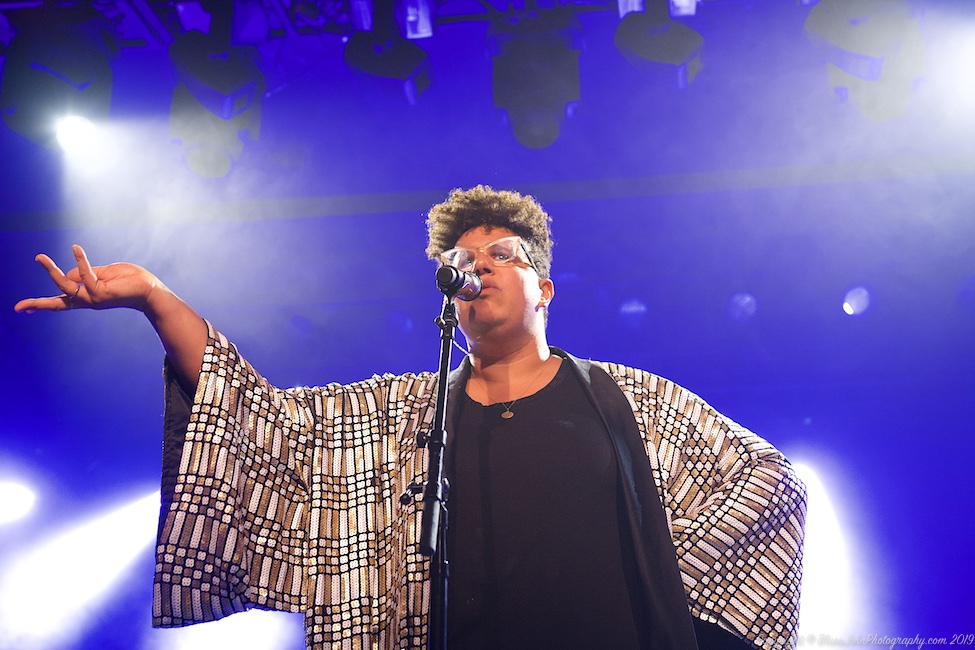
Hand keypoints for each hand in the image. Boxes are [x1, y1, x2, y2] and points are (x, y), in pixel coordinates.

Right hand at [14, 244, 159, 313]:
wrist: (150, 290)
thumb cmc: (130, 281)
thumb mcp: (104, 274)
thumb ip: (86, 273)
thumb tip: (68, 275)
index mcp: (87, 296)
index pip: (61, 301)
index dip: (42, 304)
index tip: (23, 309)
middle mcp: (88, 300)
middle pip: (58, 302)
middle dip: (38, 304)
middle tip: (18, 307)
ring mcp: (94, 298)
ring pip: (66, 286)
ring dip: (51, 271)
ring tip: (39, 258)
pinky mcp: (101, 292)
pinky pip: (85, 275)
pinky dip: (80, 260)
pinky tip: (75, 249)